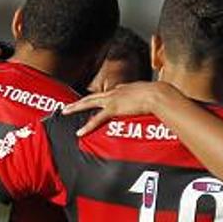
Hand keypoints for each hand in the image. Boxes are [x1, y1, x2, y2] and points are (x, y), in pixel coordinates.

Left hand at [62, 80, 176, 135]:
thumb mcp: (147, 95)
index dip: (98, 98)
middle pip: (91, 97)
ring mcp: (112, 99)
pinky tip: (80, 132)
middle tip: (67, 106)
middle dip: (78, 102)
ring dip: (75, 108)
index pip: (106, 94)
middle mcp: (114, 92)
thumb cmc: (157, 95)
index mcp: (122, 89)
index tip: (92, 101)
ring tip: (65, 112)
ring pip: (88, 103)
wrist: (157, 94)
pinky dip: (87, 126)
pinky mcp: (113, 108)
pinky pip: (97, 118)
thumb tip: (145, 99)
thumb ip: (142, 99)